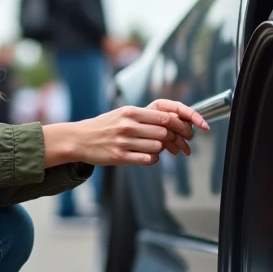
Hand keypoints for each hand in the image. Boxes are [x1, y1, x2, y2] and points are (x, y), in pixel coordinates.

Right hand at [43, 101, 208, 166]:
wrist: (79, 139)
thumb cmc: (105, 126)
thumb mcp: (124, 114)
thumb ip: (147, 116)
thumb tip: (174, 121)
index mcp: (131, 111)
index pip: (166, 116)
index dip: (183, 124)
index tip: (192, 130)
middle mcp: (128, 125)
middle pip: (165, 132)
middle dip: (177, 140)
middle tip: (182, 145)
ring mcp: (124, 141)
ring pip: (157, 147)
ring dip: (162, 150)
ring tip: (155, 148)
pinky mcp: (120, 157)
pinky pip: (147, 159)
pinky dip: (152, 159)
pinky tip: (146, 156)